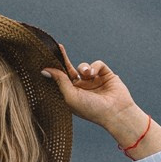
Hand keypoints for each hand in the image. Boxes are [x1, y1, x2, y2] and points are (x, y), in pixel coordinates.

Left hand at [40, 45, 160, 154]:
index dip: (55, 68)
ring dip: (83, 68)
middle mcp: (82, 88)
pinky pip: (97, 64)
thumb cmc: (91, 109)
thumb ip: (59, 81)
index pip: (61, 79)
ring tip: (87, 74)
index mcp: (72, 95)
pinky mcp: (105, 75)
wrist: (115, 112)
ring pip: (83, 66)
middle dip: (64, 60)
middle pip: (70, 70)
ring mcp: (94, 81)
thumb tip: (45, 70)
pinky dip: (95, 67)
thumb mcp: (71, 96)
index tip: (48, 56)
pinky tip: (95, 74)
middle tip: (59, 48)